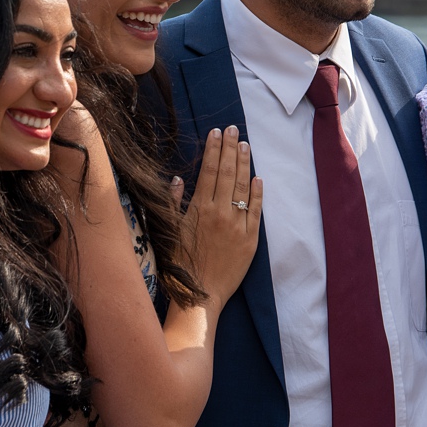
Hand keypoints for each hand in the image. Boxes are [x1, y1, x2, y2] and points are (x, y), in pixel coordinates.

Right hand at [182, 126, 261, 308]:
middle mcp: (220, 214)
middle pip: (227, 173)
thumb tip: (178, 179)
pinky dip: (258, 193)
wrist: (199, 297)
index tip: (216, 132)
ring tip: (245, 145)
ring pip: (243, 187)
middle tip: (234, 129)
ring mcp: (237, 226)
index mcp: (199, 210)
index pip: (208, 171)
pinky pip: (256, 211)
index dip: (213, 150)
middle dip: (230, 148)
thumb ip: (173, 204)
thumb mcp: (169, 233)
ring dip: (244, 164)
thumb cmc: (180, 266)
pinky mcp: (250, 240)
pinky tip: (258, 178)